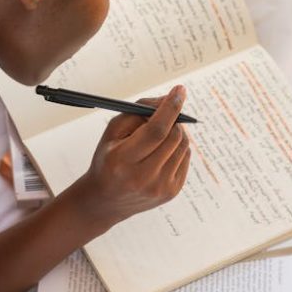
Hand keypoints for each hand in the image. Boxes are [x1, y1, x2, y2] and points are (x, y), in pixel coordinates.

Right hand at [77, 85, 191, 226]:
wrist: (105, 201)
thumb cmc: (108, 160)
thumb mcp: (112, 133)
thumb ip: (137, 112)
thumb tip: (168, 100)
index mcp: (122, 161)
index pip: (156, 131)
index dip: (170, 108)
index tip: (179, 91)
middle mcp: (143, 177)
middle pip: (173, 136)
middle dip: (172, 119)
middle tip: (164, 115)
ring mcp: (160, 187)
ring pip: (183, 145)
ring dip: (176, 132)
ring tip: (159, 136)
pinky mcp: (172, 192)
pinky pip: (186, 157)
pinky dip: (178, 147)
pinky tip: (162, 152)